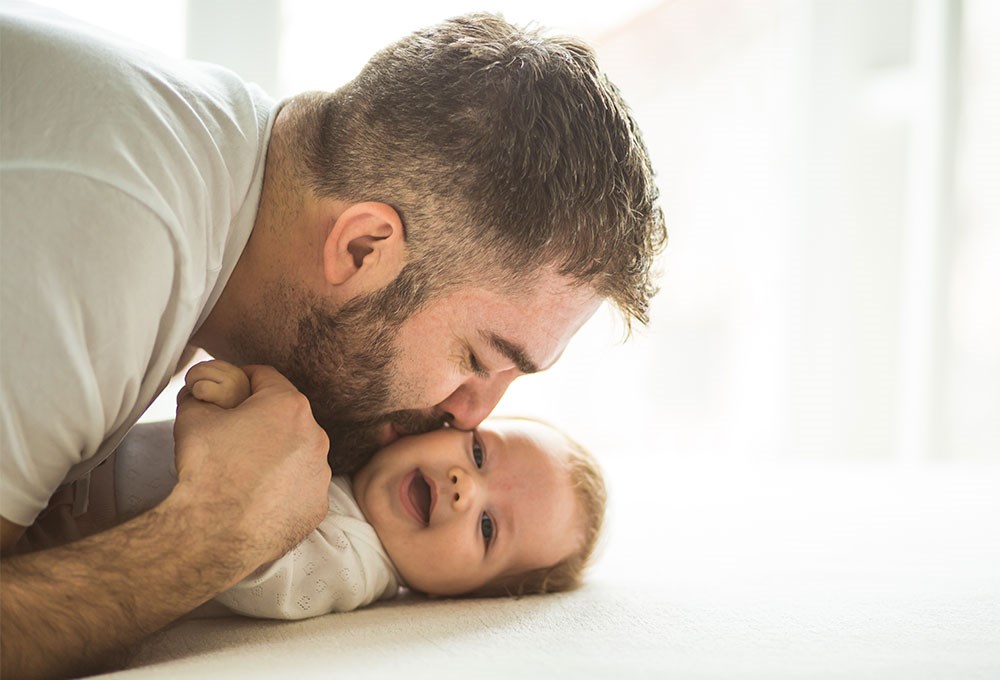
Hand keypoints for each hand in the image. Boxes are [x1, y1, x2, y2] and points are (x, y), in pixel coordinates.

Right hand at [172, 365, 330, 568]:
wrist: (214, 533)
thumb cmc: (206, 471)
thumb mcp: (192, 418)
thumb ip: (198, 396)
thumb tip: (198, 392)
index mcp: (288, 406)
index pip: (264, 377)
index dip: (241, 379)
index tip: (228, 390)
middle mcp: (315, 436)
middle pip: (284, 416)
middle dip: (261, 419)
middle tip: (233, 433)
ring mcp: (320, 473)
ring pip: (296, 452)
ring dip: (275, 454)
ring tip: (245, 470)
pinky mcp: (318, 505)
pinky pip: (300, 486)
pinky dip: (284, 486)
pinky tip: (258, 496)